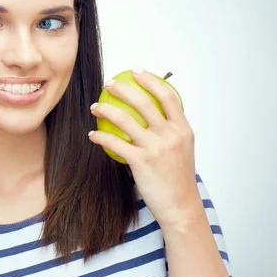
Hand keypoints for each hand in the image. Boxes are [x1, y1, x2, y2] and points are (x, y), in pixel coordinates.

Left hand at [88, 68, 201, 229]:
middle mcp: (171, 135)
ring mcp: (156, 148)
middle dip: (123, 88)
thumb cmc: (177, 177)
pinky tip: (93, 134)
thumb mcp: (183, 148)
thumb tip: (151, 111)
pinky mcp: (141, 162)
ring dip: (105, 109)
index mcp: (183, 129)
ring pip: (125, 120)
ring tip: (95, 106)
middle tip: (109, 83)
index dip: (150, 80)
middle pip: (143, 103)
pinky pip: (115, 143)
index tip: (136, 71)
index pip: (167, 96)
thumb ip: (170, 129)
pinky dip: (100, 136)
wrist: (180, 206)